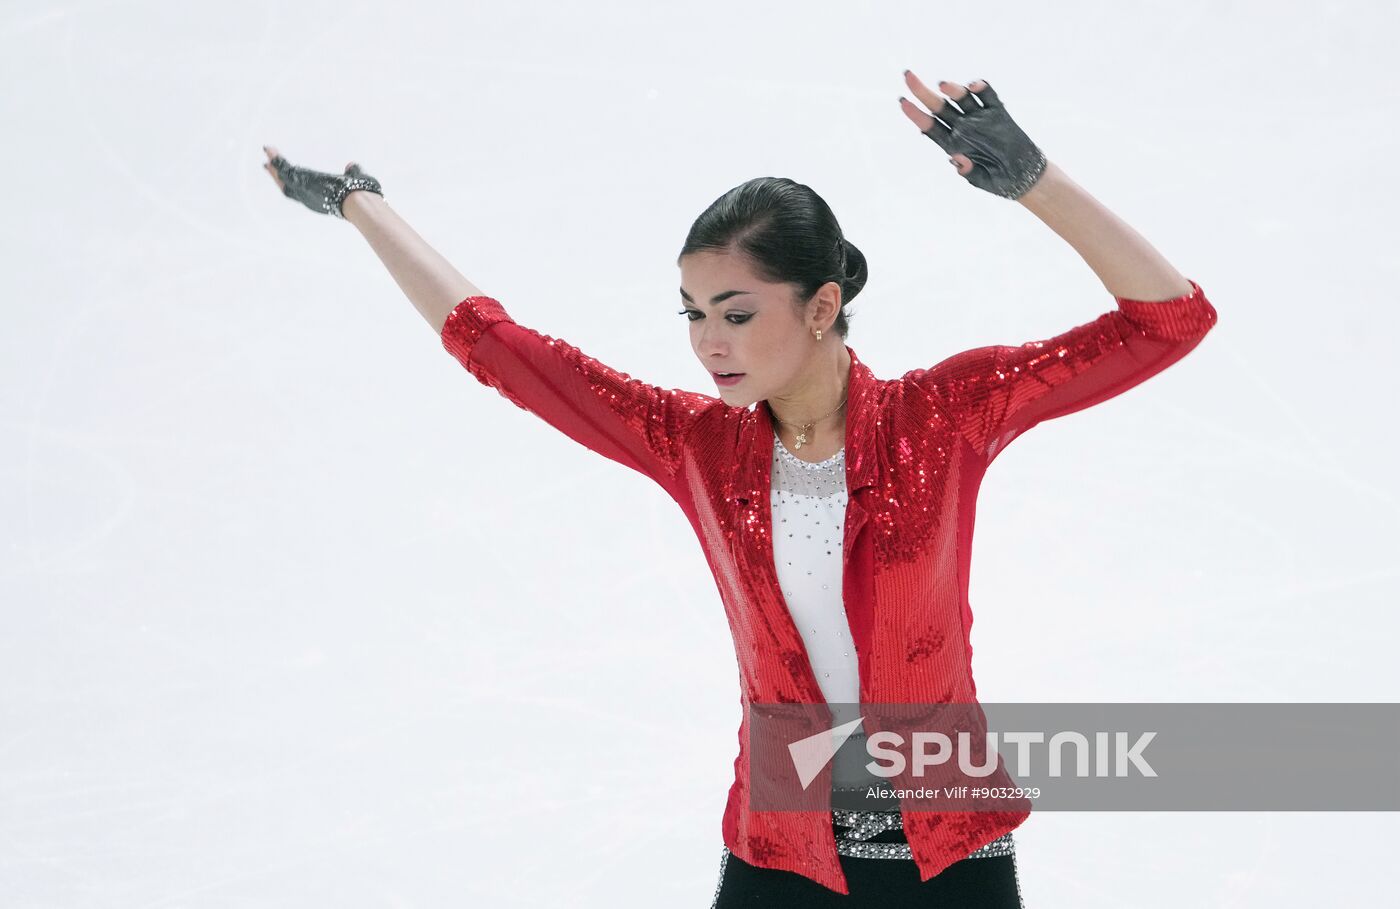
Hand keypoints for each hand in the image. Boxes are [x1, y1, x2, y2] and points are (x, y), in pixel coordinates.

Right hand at [260, 145, 383, 218]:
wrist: (360, 202)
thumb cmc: (362, 196)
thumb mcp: (354, 181)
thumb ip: (352, 173)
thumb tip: (351, 165)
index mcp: (320, 201)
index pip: (302, 192)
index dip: (293, 184)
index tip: (286, 176)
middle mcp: (308, 199)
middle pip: (287, 188)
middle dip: (277, 176)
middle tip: (267, 166)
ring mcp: (303, 192)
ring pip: (283, 179)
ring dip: (274, 166)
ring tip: (267, 154)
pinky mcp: (301, 182)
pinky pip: (285, 170)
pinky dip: (276, 160)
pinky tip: (269, 150)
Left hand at [897, 74, 1047, 199]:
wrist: (1026, 175)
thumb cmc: (1000, 181)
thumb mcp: (981, 180)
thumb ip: (968, 172)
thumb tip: (956, 159)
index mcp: (952, 144)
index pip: (929, 126)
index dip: (915, 115)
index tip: (902, 101)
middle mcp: (963, 127)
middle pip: (938, 107)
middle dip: (921, 91)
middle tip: (907, 75)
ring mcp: (979, 117)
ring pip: (961, 99)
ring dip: (952, 90)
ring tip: (942, 84)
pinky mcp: (998, 111)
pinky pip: (987, 95)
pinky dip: (980, 88)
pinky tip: (974, 86)